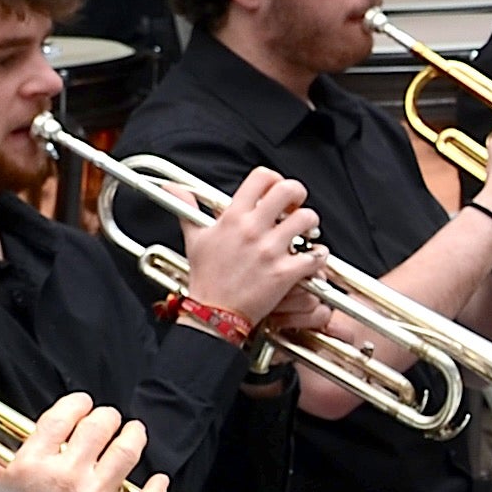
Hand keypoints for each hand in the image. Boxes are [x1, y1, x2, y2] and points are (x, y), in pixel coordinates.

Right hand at [0, 393, 165, 491]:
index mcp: (33, 464)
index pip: (60, 418)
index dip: (76, 404)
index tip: (82, 402)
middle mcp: (68, 473)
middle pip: (98, 428)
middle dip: (107, 417)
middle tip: (109, 417)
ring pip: (126, 453)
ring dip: (135, 437)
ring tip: (136, 431)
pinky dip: (157, 489)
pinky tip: (159, 480)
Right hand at [187, 167, 327, 332]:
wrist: (214, 313)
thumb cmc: (206, 277)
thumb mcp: (194, 238)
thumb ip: (186, 208)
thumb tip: (172, 188)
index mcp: (233, 217)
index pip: (261, 177)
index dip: (275, 179)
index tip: (276, 191)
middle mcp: (252, 229)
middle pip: (288, 191)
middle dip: (298, 195)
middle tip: (296, 207)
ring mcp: (270, 251)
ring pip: (307, 219)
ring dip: (311, 224)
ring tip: (306, 232)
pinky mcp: (284, 273)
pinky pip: (314, 255)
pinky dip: (319, 255)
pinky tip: (313, 258)